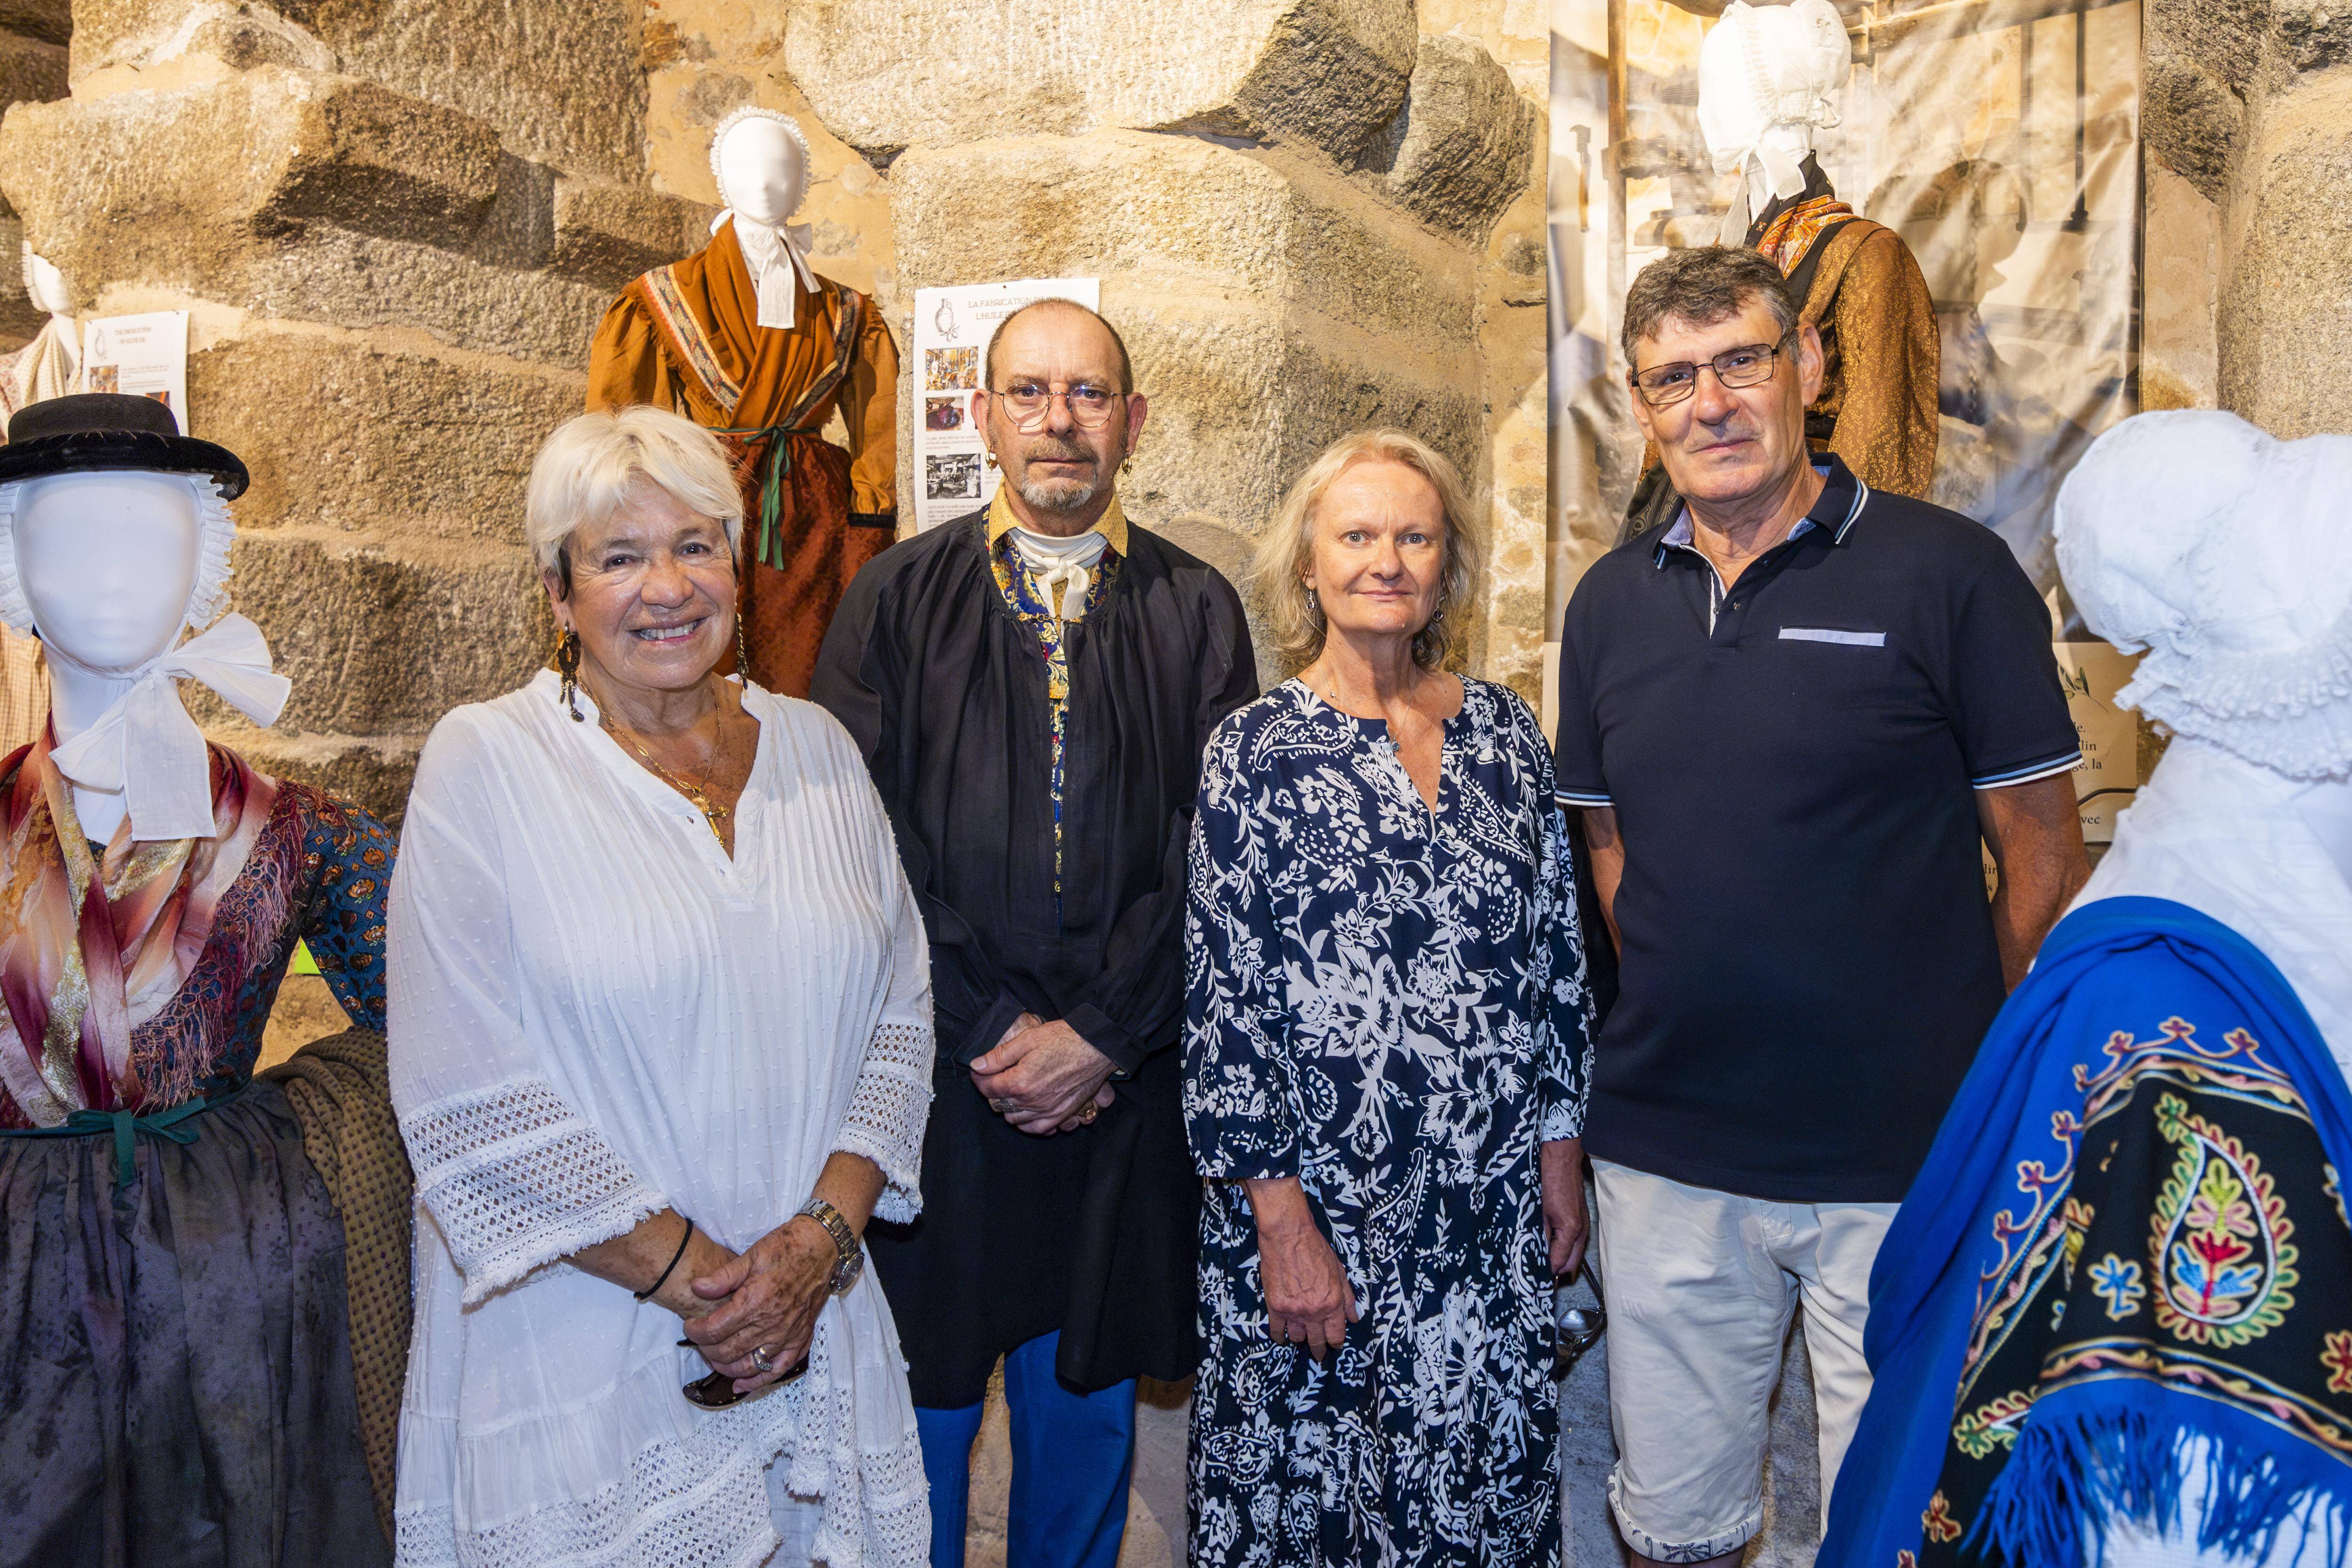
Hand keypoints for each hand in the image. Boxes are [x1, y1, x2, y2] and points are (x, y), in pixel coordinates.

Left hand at [682, 1217, 836, 1394]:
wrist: (822, 1247)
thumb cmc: (787, 1248)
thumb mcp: (751, 1256)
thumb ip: (723, 1277)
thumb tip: (696, 1288)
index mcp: (755, 1302)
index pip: (714, 1330)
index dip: (695, 1332)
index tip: (690, 1325)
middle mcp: (771, 1324)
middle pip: (727, 1352)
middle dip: (706, 1349)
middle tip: (701, 1339)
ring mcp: (787, 1335)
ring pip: (749, 1366)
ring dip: (726, 1368)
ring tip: (714, 1358)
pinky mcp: (800, 1338)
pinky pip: (778, 1369)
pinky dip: (758, 1382)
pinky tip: (742, 1384)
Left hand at [971, 1018, 1113, 1134]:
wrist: (1097, 1047)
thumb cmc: (1064, 1039)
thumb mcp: (1028, 1039)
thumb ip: (999, 1056)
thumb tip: (977, 1065)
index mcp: (1020, 1082)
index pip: (988, 1088)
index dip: (979, 1078)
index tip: (979, 1071)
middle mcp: (1032, 1101)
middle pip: (999, 1105)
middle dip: (993, 1092)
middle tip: (996, 1078)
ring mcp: (1047, 1111)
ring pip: (1015, 1120)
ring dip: (1008, 1107)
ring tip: (1012, 1092)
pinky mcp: (1062, 1114)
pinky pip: (1037, 1129)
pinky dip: (1027, 1123)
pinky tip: (1027, 1111)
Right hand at [1257, 1210, 1357, 1359]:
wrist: (1288, 1236)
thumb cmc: (1316, 1249)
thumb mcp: (1340, 1271)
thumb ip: (1348, 1297)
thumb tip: (1354, 1318)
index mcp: (1333, 1304)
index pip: (1336, 1334)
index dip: (1336, 1343)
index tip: (1334, 1345)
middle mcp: (1314, 1312)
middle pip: (1317, 1341)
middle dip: (1319, 1350)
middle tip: (1319, 1354)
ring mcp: (1294, 1311)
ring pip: (1297, 1337)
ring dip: (1301, 1340)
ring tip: (1301, 1340)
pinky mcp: (1275, 1307)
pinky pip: (1276, 1330)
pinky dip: (1279, 1336)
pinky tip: (1282, 1337)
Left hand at [1541, 1137, 1587, 1277]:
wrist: (1561, 1156)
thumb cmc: (1548, 1178)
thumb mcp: (1537, 1210)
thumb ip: (1537, 1234)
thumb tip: (1533, 1255)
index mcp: (1571, 1230)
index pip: (1559, 1262)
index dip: (1545, 1272)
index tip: (1532, 1278)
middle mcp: (1581, 1230)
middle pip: (1571, 1264)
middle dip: (1556, 1270)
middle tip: (1536, 1274)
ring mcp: (1583, 1224)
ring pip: (1574, 1253)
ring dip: (1560, 1259)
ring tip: (1540, 1261)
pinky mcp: (1580, 1218)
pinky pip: (1574, 1241)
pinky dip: (1563, 1247)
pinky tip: (1548, 1245)